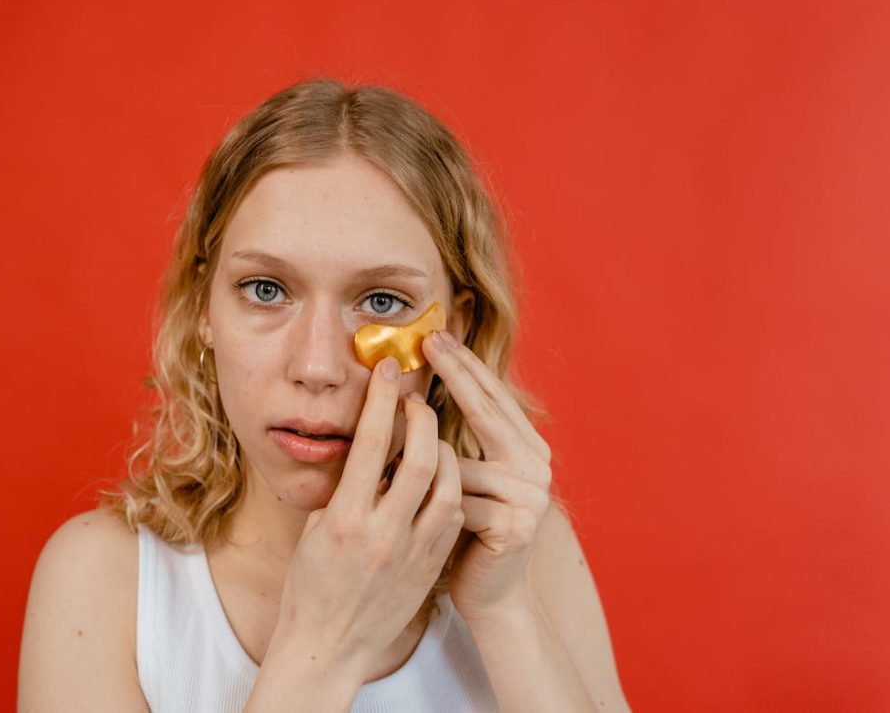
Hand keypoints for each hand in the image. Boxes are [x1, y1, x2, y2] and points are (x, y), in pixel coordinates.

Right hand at [270, 355, 464, 677]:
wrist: (329, 645)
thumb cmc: (311, 585)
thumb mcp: (316, 528)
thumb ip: (344, 488)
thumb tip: (367, 445)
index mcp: (345, 519)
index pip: (370, 443)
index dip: (382, 399)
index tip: (388, 369)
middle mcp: (383, 534)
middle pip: (421, 458)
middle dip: (422, 418)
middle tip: (416, 400)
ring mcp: (413, 552)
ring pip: (448, 486)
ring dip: (444, 451)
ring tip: (431, 437)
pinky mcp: (431, 567)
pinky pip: (452, 516)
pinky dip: (449, 486)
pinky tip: (439, 476)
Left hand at [421, 329, 553, 621]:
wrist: (488, 594)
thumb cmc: (464, 530)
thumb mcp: (463, 475)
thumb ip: (455, 438)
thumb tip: (420, 387)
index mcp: (527, 448)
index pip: (492, 397)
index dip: (465, 365)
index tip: (436, 334)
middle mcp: (537, 466)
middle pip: (487, 412)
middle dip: (456, 373)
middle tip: (428, 341)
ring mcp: (530, 497)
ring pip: (461, 461)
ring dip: (423, 455)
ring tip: (391, 433)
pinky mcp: (515, 527)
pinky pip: (455, 500)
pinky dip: (425, 500)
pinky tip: (398, 497)